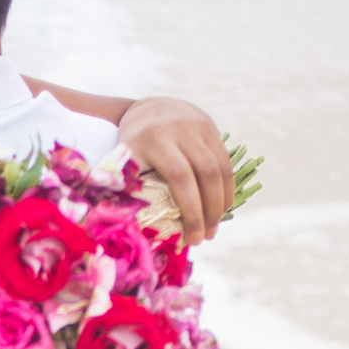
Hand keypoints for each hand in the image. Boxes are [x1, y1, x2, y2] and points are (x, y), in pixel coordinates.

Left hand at [119, 98, 234, 245]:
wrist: (147, 109)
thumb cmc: (130, 145)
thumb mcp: (122, 160)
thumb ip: (125, 185)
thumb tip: (131, 225)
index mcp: (155, 139)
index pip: (180, 177)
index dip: (190, 210)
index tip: (191, 238)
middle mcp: (181, 130)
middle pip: (205, 174)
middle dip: (209, 210)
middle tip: (204, 237)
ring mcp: (200, 127)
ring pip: (221, 169)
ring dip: (221, 202)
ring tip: (213, 227)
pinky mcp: (213, 129)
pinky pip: (225, 162)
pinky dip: (226, 187)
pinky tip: (221, 207)